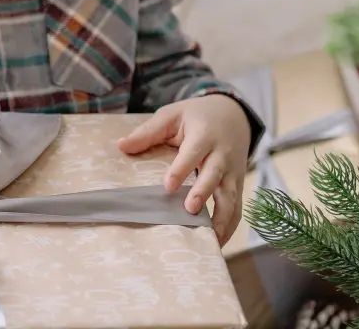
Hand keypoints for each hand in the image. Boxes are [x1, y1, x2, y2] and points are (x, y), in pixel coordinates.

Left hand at [117, 94, 250, 245]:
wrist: (233, 115)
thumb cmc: (196, 116)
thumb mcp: (172, 115)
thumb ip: (149, 131)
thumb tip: (121, 146)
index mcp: (204, 135)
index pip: (194, 152)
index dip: (181, 169)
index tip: (168, 186)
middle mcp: (222, 154)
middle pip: (215, 174)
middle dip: (203, 192)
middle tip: (189, 210)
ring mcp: (233, 171)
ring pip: (231, 196)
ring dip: (222, 218)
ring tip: (209, 239)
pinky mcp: (237, 184)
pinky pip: (237, 208)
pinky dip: (230, 226)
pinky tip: (217, 243)